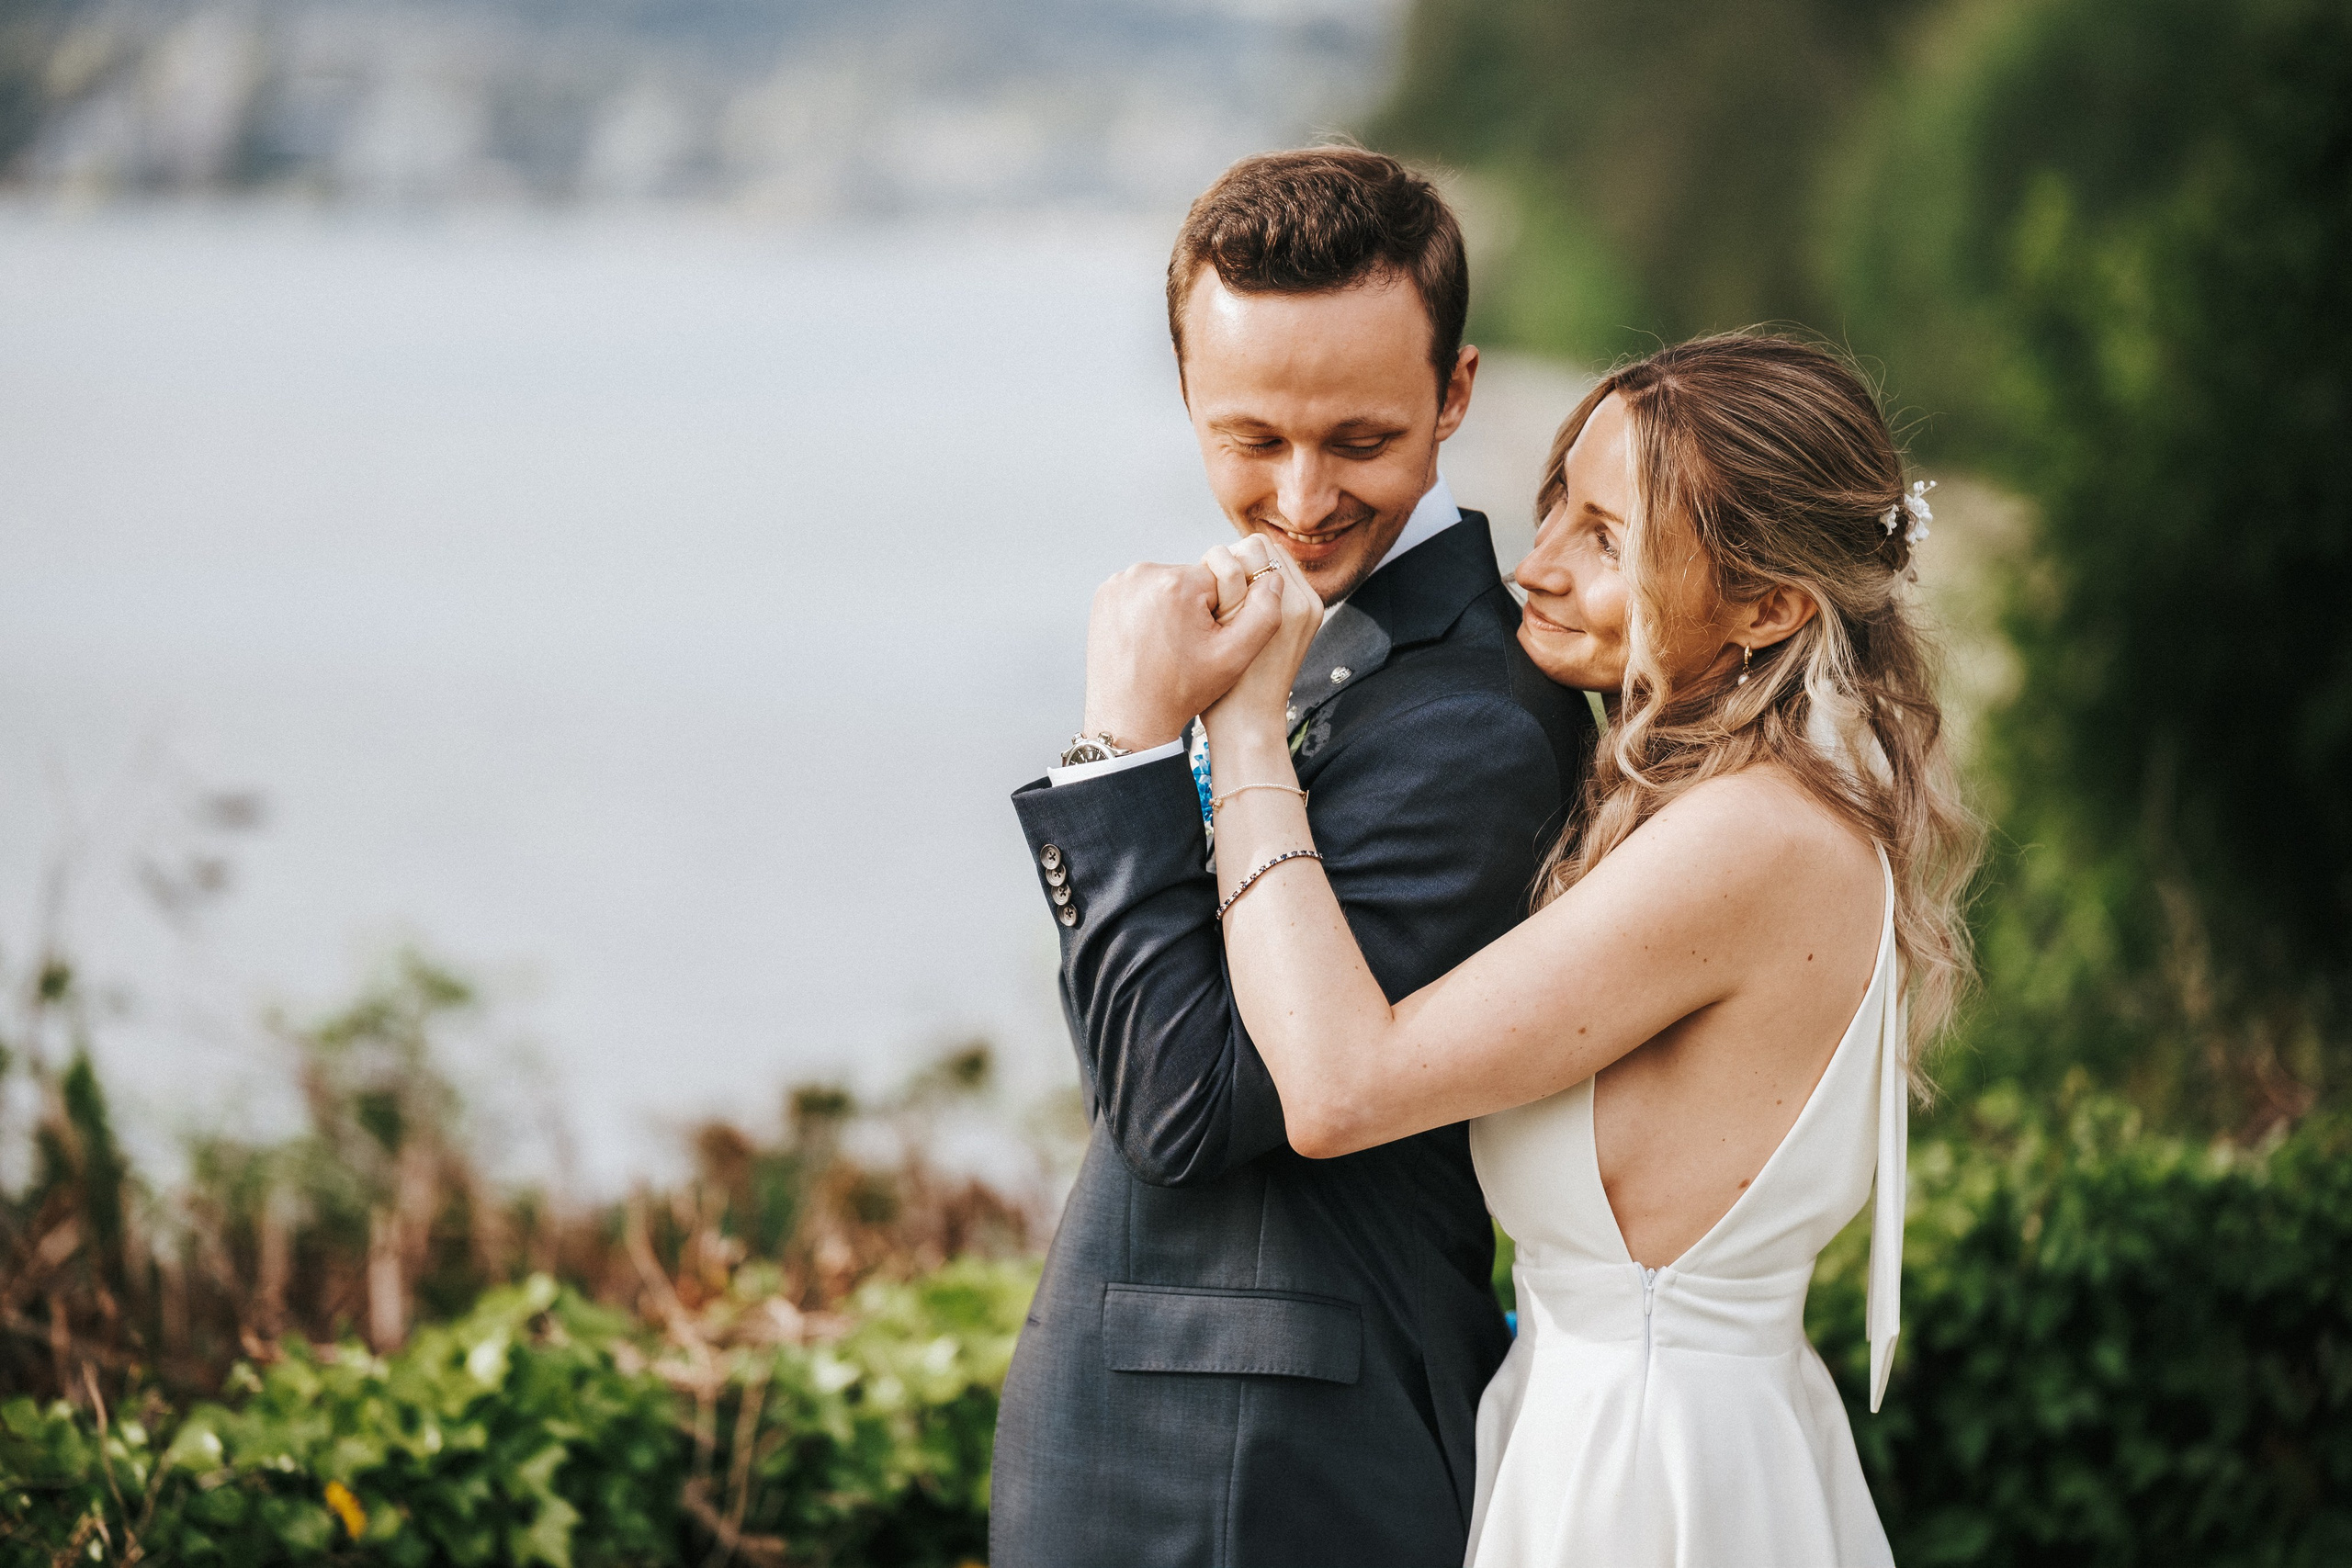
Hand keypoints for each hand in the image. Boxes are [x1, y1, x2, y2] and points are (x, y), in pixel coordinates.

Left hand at [1081, 557, 1288, 749]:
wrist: (1130, 716)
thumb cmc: (1182, 690)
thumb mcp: (1235, 657)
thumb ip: (1264, 613)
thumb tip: (1273, 579)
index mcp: (1178, 583)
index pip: (1220, 582)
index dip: (1221, 614)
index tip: (1205, 642)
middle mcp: (1143, 573)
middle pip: (1191, 581)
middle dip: (1194, 610)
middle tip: (1185, 648)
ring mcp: (1119, 583)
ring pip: (1167, 586)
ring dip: (1171, 609)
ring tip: (1166, 646)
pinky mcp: (1105, 594)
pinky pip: (1142, 593)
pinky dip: (1148, 612)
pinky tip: (1147, 640)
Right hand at [1201, 536, 1321, 741]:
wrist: (1249, 722)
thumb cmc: (1229, 681)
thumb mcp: (1225, 624)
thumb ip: (1231, 582)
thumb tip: (1226, 554)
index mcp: (1291, 601)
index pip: (1257, 545)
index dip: (1229, 560)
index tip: (1216, 589)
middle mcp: (1307, 602)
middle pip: (1267, 553)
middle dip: (1240, 567)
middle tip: (1220, 597)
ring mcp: (1309, 611)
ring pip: (1270, 568)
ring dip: (1247, 579)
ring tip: (1228, 608)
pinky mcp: (1304, 621)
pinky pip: (1276, 587)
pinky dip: (1256, 593)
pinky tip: (1239, 616)